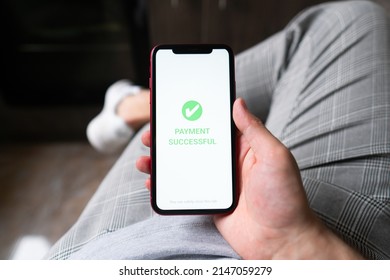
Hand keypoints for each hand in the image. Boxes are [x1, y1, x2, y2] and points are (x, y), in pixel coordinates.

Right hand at [136, 98, 361, 258]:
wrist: (281, 240)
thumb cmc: (284, 198)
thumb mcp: (274, 157)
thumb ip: (254, 130)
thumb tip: (238, 102)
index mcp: (243, 147)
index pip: (215, 125)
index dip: (194, 115)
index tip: (175, 107)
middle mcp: (228, 162)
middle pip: (193, 143)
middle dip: (171, 137)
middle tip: (152, 133)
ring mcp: (217, 182)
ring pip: (184, 166)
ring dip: (163, 161)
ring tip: (146, 159)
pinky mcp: (209, 200)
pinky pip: (184, 189)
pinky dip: (167, 185)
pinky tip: (153, 182)